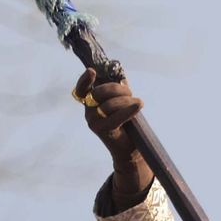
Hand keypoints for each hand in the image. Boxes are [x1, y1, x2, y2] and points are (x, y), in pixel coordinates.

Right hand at [74, 68, 151, 200]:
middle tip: (130, 92)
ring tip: (138, 103)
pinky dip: (129, 109)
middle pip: (99, 92)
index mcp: (91, 103)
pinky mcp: (102, 130)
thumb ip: (119, 88)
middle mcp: (89, 112)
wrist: (130, 148)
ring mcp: (93, 122)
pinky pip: (116, 116)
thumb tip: (119, 73)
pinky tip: (138, 105)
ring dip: (127, 100)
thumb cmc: (128, 122)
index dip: (84, 80)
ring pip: (109, 104)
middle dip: (117, 88)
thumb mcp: (123, 101)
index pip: (81, 90)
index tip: (92, 71)